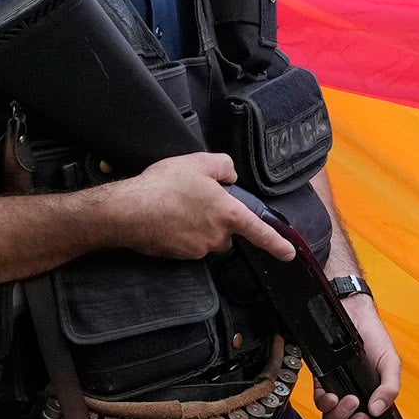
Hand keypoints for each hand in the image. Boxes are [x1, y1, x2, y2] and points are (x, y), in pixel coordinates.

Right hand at [109, 151, 293, 261]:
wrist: (129, 211)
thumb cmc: (164, 185)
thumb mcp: (198, 162)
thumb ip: (223, 166)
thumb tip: (230, 176)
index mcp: (229, 214)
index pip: (260, 232)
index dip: (277, 244)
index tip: (288, 253)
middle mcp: (218, 236)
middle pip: (228, 232)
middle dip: (219, 220)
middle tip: (196, 200)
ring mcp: (198, 248)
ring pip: (207, 238)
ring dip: (198, 226)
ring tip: (176, 206)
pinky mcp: (180, 256)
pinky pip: (188, 244)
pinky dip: (181, 233)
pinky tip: (166, 218)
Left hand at [315, 295, 402, 418]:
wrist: (354, 316)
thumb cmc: (376, 341)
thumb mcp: (392, 364)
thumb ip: (390, 389)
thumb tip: (379, 410)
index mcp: (372, 404)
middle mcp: (353, 403)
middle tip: (362, 418)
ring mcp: (337, 394)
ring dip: (340, 417)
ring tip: (350, 400)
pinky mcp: (322, 382)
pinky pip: (319, 403)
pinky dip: (326, 403)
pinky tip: (334, 394)